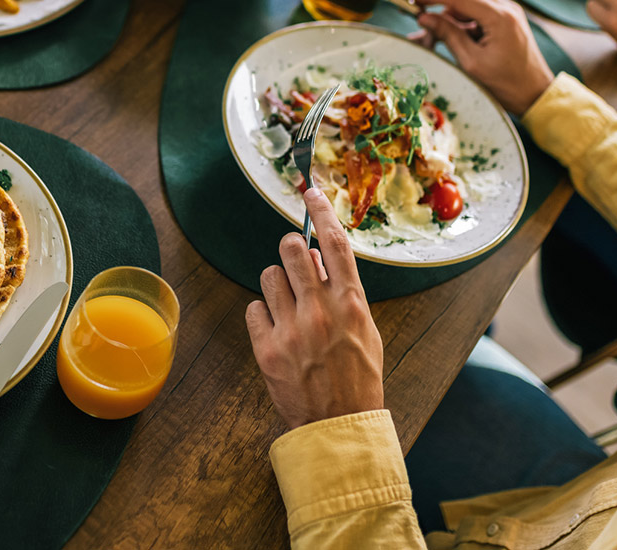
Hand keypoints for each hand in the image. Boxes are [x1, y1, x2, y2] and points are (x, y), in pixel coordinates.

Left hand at [246, 188, 384, 429]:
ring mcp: (292, 329)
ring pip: (268, 276)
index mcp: (351, 303)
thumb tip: (316, 257)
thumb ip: (342, 291)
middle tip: (293, 260)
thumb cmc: (357, 376)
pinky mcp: (267, 349)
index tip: (311, 192)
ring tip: (287, 306)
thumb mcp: (363, 329)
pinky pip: (253, 309)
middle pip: (292, 248)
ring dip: (276, 284)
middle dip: (290, 248)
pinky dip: (262, 315)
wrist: (340, 425)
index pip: (335, 243)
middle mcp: (321, 311)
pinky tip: (275, 332)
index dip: (322, 211)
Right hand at [405, 0, 554, 115]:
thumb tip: (425, 17)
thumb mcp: (472, 63)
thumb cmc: (508, 84)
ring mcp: (506, 12)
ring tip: (427, 30)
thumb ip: (448, 35)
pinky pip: (475, 13)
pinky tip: (443, 33)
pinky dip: (457, 20)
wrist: (535, 94)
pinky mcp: (504, 20)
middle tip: (410, 5)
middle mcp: (505, 8)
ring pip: (467, 2)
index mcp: (499, 17)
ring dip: (445, 12)